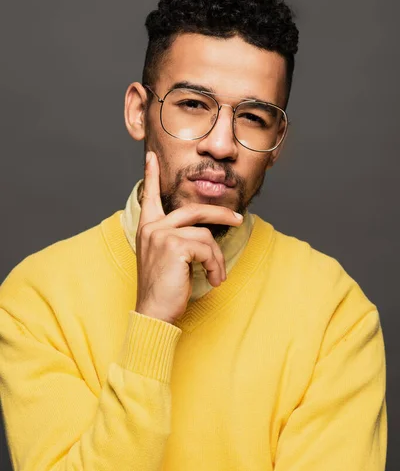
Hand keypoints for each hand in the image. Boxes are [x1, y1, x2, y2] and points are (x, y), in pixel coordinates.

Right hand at [135, 151, 242, 324]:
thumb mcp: (167, 259)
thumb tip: (202, 234)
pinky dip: (216, 265)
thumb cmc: (164, 289)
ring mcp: (161, 234)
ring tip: (217, 275)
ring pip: (205, 234)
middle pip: (194, 210)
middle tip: (238, 219)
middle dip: (220, 214)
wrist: (154, 313)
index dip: (152, 175)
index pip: (150, 197)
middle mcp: (151, 227)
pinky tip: (214, 280)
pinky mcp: (174, 245)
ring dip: (217, 258)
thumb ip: (177, 240)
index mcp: (147, 228)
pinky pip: (208, 248)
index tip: (151, 156)